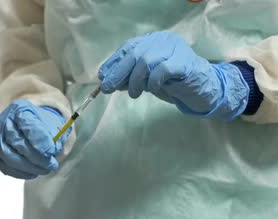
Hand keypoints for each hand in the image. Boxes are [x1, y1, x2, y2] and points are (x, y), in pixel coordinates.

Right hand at [0, 99, 69, 178]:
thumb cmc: (41, 122)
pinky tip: (33, 173)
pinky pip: (5, 166)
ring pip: (8, 156)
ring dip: (28, 167)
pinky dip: (20, 173)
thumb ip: (54, 132)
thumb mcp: (52, 120)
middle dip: (36, 157)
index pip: (27, 125)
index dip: (40, 141)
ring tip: (45, 170)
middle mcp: (4, 121)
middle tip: (52, 164)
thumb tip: (54, 150)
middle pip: (16, 141)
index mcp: (19, 108)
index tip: (51, 151)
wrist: (26, 123)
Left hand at [99, 31, 248, 119]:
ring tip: (134, 93)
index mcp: (152, 40)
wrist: (200, 89)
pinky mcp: (184, 62)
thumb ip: (128, 76)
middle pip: (134, 54)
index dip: (113, 62)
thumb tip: (106, 79)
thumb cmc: (170, 83)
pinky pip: (162, 70)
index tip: (102, 77)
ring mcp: (175, 49)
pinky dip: (152, 81)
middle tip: (108, 88)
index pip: (128, 48)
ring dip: (135, 80)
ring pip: (146, 61)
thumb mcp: (144, 78)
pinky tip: (151, 89)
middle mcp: (162, 40)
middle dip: (118, 73)